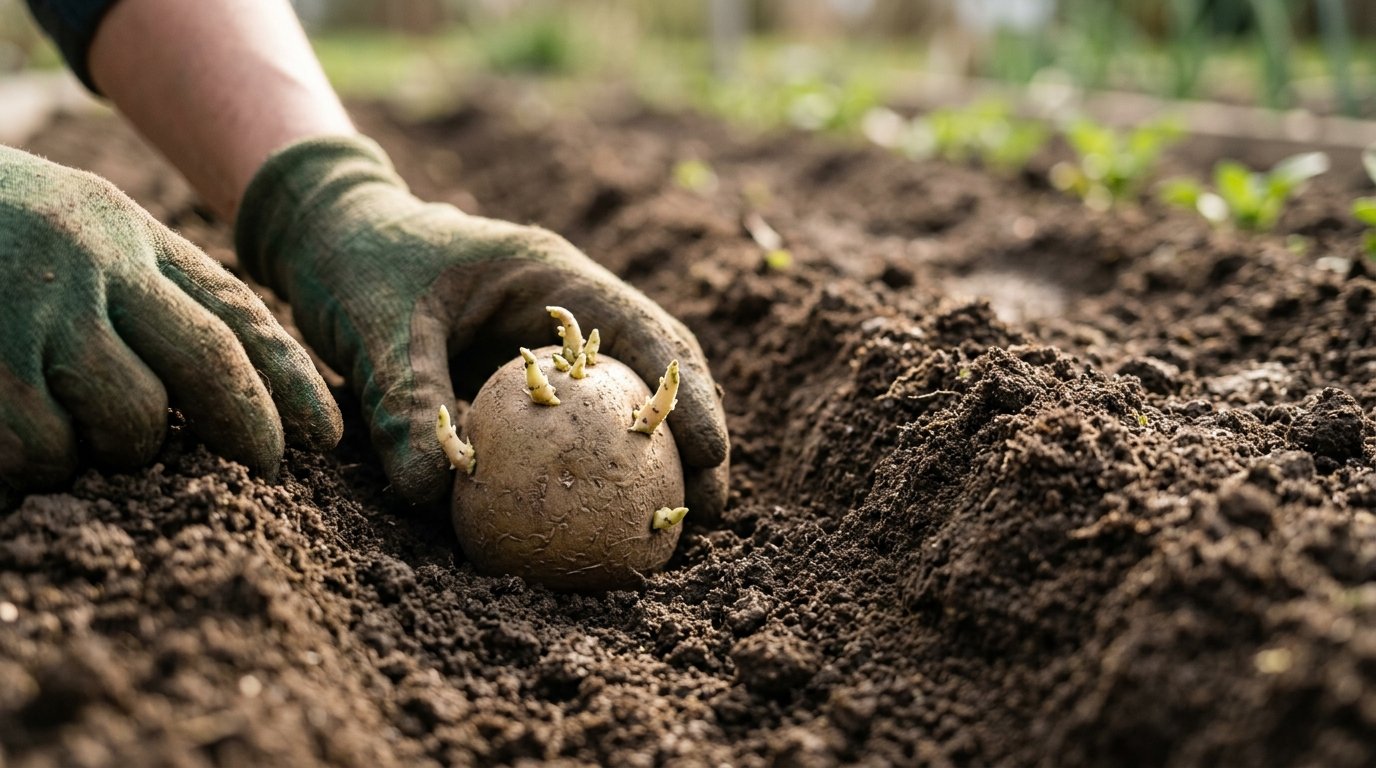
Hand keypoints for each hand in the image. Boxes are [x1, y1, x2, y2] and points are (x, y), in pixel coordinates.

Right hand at [0, 145, 341, 494]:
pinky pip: (43, 451)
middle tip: (268, 468)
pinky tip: (26, 448)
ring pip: (130, 422)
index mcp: (123, 233)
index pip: (235, 311)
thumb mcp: (81, 232)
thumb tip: (245, 384)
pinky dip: (43, 467)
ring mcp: (30, 314)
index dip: (292, 380)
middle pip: (208, 365)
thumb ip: (153, 291)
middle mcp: (89, 266)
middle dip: (251, 427)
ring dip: (125, 451)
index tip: (328, 437)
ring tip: (90, 437)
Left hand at [235, 136, 728, 517]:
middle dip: (695, 433)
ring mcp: (550, 344)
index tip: (712, 454)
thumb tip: (429, 497)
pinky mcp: (525, 376)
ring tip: (673, 522)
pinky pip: (575, 422)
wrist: (329, 231)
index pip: (645, 333)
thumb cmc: (358, 261)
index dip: (687, 394)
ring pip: (626, 397)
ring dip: (656, 454)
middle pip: (658, 368)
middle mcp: (567, 310)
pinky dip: (594, 464)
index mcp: (553, 277)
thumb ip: (402, 400)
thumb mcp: (376, 326)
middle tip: (710, 507)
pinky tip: (592, 518)